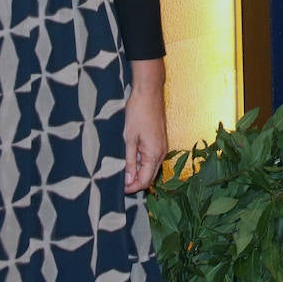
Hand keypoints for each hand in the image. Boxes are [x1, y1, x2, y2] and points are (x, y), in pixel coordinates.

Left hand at [124, 59, 167, 193]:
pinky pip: (153, 158)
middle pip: (150, 176)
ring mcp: (162, 146)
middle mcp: (161, 152)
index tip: (119, 189)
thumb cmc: (138, 112)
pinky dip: (143, 162)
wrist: (149, 92)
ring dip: (139, 172)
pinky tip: (131, 158)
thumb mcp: (129, 138)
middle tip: (120, 182)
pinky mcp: (160, 140)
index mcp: (154, 154)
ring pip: (151, 167)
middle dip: (136, 182)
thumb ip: (129, 161)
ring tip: (123, 170)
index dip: (132, 188)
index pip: (145, 181)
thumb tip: (127, 180)